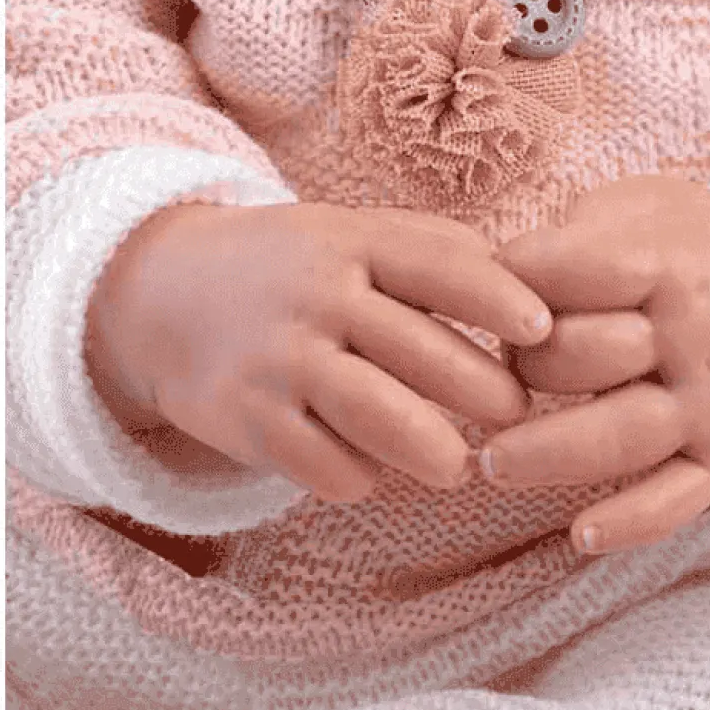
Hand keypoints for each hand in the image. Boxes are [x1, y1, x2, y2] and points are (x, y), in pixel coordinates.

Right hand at [84, 201, 552, 500]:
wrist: (167, 291)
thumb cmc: (299, 268)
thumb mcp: (356, 234)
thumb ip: (434, 251)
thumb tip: (531, 282)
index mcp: (354, 242)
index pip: (437, 265)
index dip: (495, 297)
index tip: (543, 327)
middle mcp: (318, 296)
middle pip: (416, 349)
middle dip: (481, 388)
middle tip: (516, 411)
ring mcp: (280, 358)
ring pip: (374, 413)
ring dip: (432, 447)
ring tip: (459, 463)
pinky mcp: (247, 418)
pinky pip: (321, 463)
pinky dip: (359, 475)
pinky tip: (375, 469)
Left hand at [481, 176, 709, 553]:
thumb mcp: (661, 205)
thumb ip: (585, 228)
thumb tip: (504, 270)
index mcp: (665, 262)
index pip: (561, 273)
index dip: (506, 284)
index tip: (479, 292)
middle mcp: (689, 335)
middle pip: (580, 356)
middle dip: (526, 364)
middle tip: (492, 373)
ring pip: (618, 437)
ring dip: (546, 455)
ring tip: (489, 463)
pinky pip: (677, 501)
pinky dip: (630, 524)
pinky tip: (579, 535)